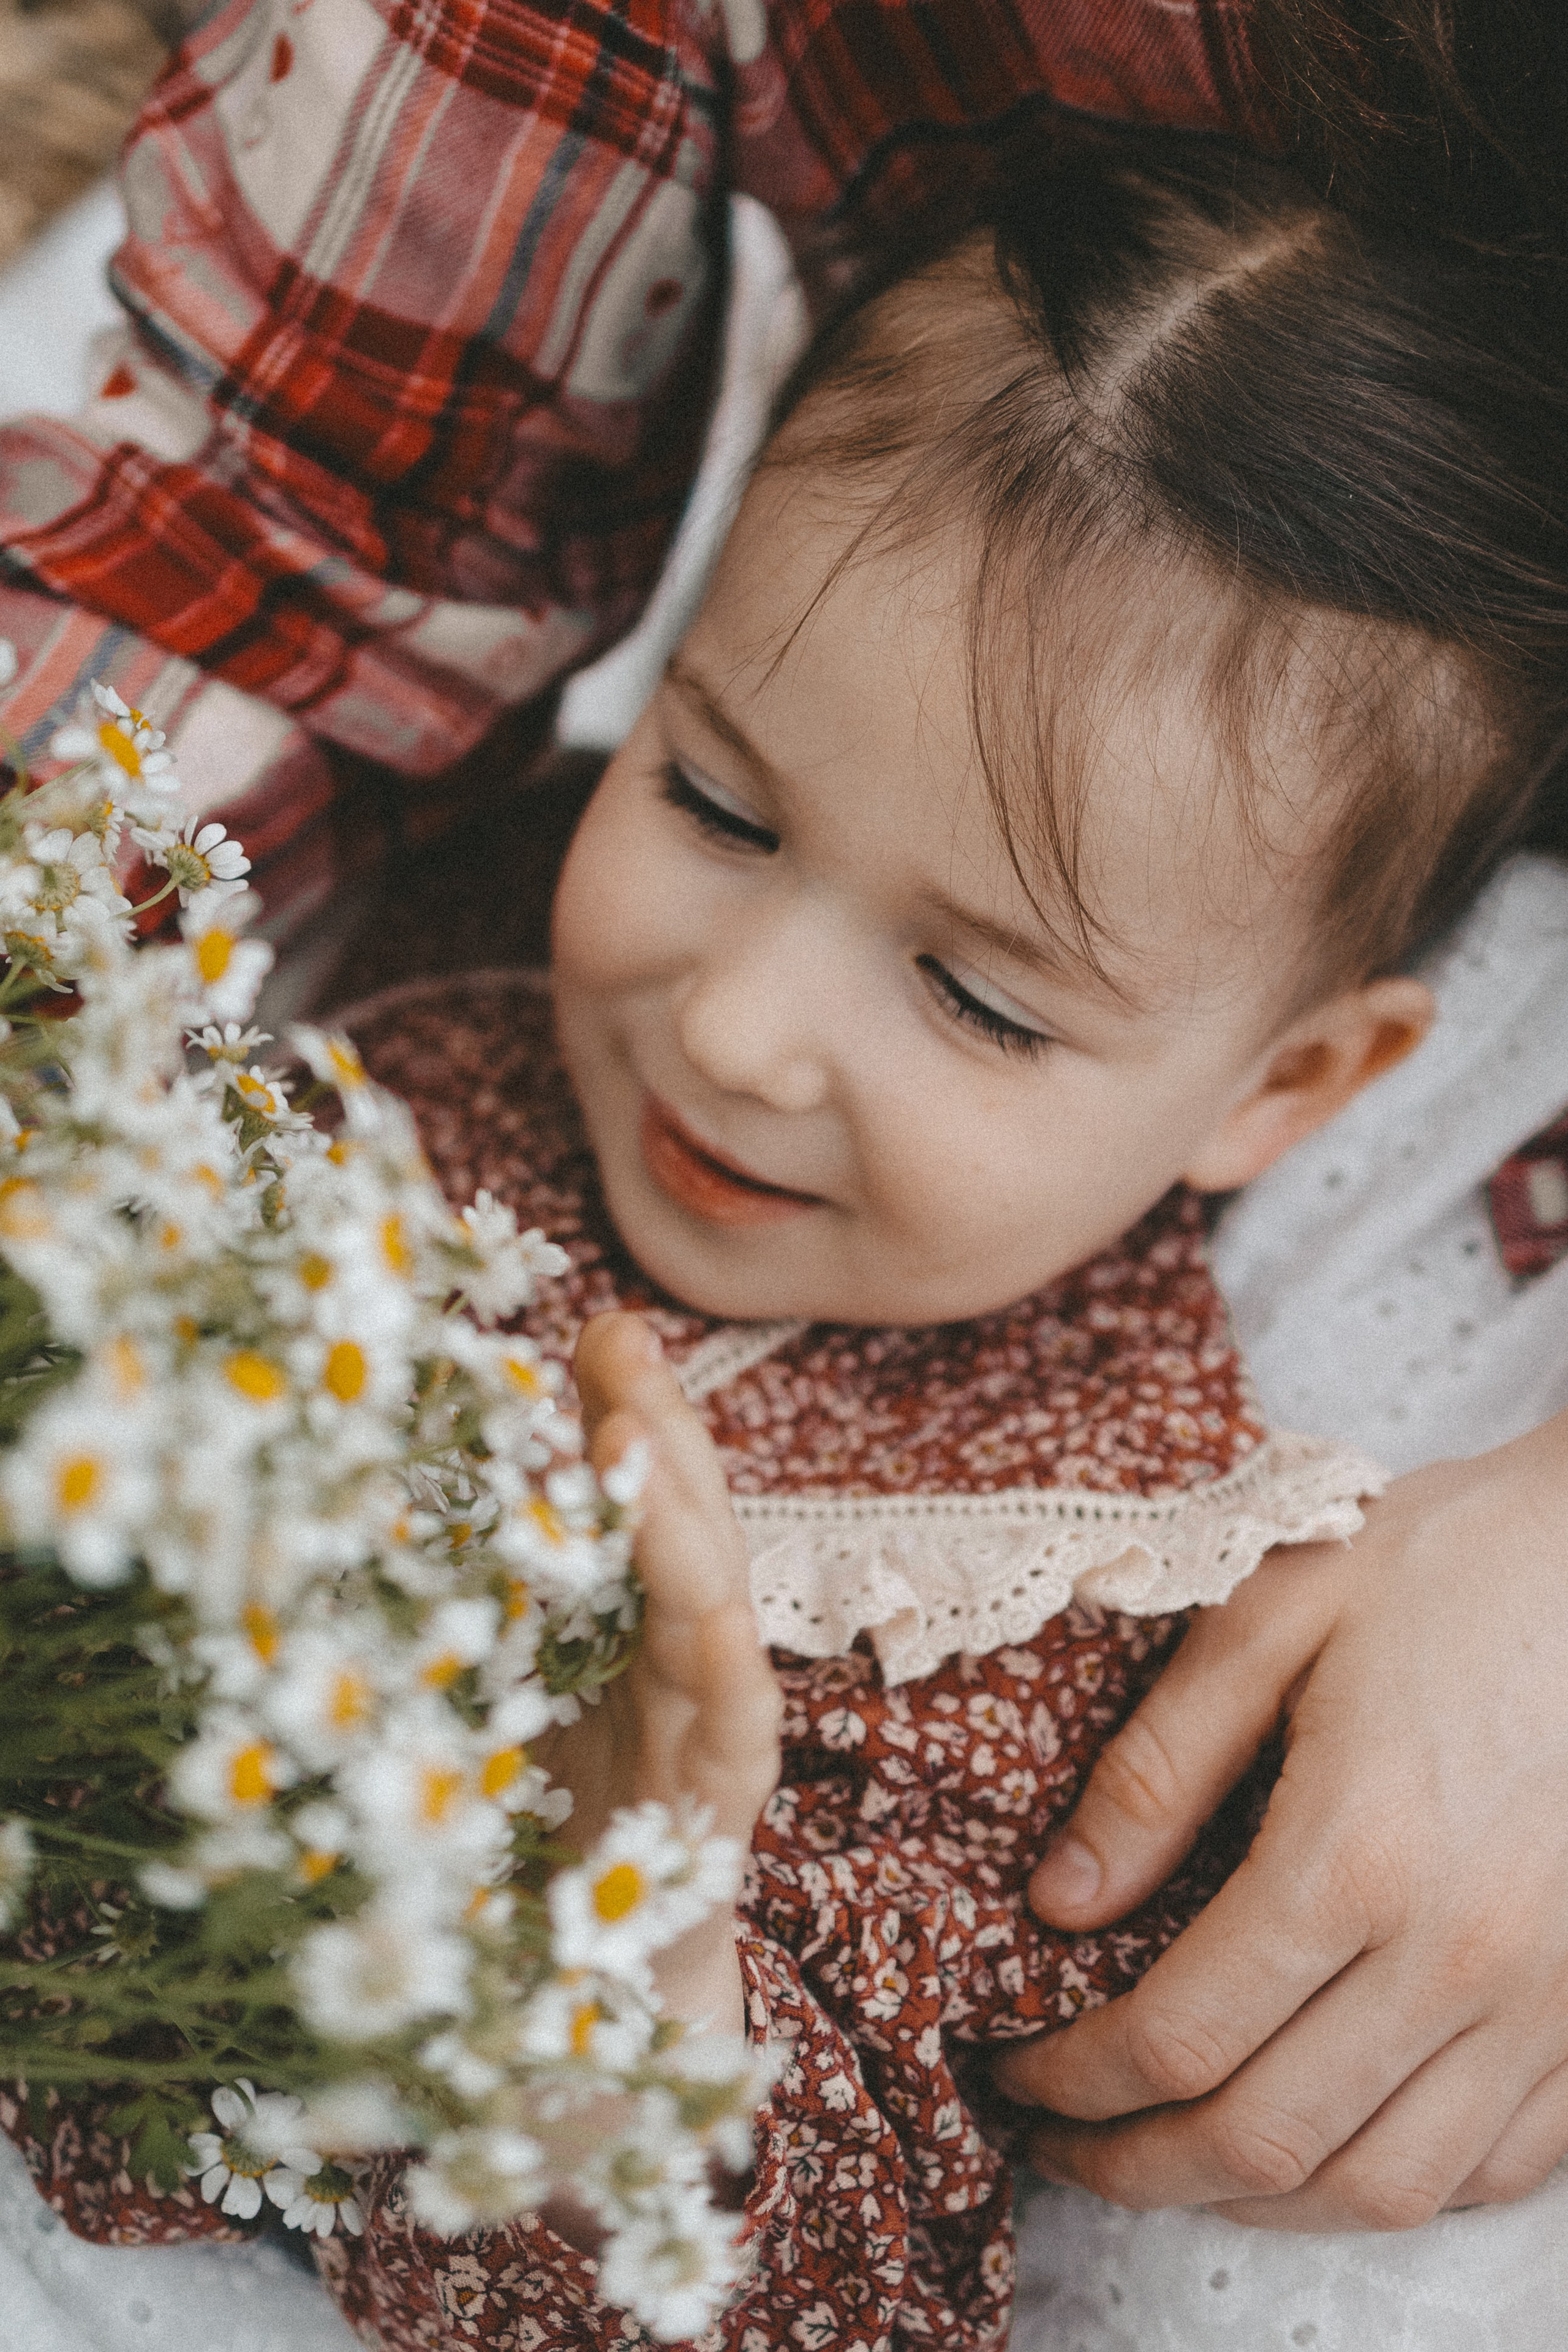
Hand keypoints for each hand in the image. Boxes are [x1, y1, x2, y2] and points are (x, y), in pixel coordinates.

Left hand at [538, 1312, 781, 2037]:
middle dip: (658, 1422)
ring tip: (637, 1427)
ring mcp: (711, 1728)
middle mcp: (681, 1661)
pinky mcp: (719, 1809)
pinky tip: (706, 1601)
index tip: (589, 1326)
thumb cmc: (532, 1841)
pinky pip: (734, 1719)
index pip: (639, 1499)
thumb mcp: (494, 1697)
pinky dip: (722, 1655)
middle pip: (687, 1520)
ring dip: (681, 1512)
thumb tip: (372, 1498)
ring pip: (714, 1597)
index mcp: (629, 1626)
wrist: (575, 2011)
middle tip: (616, 1331)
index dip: (623, 1409)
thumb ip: (478, 1612)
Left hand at [994, 1407, 1567, 2228]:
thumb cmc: (1437, 1565)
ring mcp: (1545, 2000)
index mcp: (1355, 1852)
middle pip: (1266, 2140)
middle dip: (1136, 2168)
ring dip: (1256, 2202)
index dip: (1074, 2080)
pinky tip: (1322, 2141)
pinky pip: (1495, 2164)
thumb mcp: (1269, 1617)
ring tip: (1169, 2160)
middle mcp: (1458, 1954)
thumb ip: (1156, 1766)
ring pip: (1382, 2186)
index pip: (1177, 2037)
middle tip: (1058, 2141)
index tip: (1011, 2071)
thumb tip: (1057, 1902)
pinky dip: (1392, 2181)